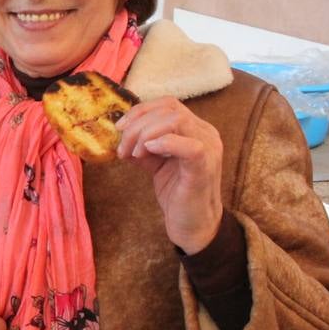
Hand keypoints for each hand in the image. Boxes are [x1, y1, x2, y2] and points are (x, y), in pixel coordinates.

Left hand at [116, 97, 222, 253]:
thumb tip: (120, 133)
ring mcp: (208, 148)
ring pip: (176, 120)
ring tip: (134, 155)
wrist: (192, 225)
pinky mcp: (204, 167)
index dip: (140, 111)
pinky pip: (189, 145)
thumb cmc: (176, 193)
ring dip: (145, 134)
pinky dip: (164, 143)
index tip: (119, 128)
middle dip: (138, 125)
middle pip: (169, 109)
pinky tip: (148, 153)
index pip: (167, 104)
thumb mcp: (155, 162)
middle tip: (123, 149)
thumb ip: (143, 145)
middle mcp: (206, 133)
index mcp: (195, 129)